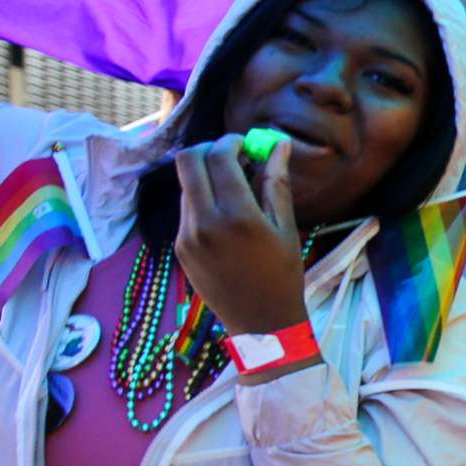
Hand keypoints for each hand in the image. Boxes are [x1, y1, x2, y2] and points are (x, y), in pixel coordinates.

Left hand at [174, 137, 308, 338]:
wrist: (261, 323)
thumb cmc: (283, 274)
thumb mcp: (286, 227)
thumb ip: (276, 182)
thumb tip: (277, 144)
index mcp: (237, 216)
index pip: (219, 157)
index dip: (230, 142)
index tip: (244, 144)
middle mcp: (205, 222)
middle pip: (188, 162)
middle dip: (208, 151)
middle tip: (229, 157)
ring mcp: (187, 236)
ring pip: (185, 186)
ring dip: (205, 176)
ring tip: (232, 189)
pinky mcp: (180, 247)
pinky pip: (186, 210)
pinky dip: (202, 200)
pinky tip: (224, 216)